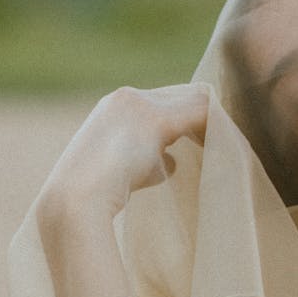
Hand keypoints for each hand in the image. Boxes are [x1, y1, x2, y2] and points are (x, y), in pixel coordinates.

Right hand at [39, 84, 208, 222]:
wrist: (75, 202)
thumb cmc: (96, 195)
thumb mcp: (123, 168)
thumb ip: (149, 157)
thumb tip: (174, 163)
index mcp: (115, 104)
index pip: (165, 98)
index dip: (188, 118)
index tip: (205, 139)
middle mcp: (127, 97)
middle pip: (184, 94)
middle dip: (203, 117)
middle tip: (222, 142)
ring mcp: (140, 105)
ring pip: (196, 101)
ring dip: (211, 123)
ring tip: (223, 147)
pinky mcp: (154, 121)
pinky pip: (201, 115)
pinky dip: (215, 130)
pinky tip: (221, 151)